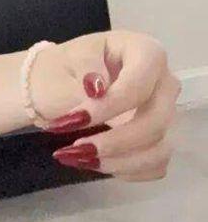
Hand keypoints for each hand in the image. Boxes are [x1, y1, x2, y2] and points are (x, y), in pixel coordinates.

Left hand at [29, 30, 180, 181]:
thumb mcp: (67, 63)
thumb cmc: (64, 69)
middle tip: (75, 148)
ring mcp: (164, 112)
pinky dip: (125, 170)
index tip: (77, 119)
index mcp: (144, 51)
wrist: (57, 86)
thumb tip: (96, 88)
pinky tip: (96, 164)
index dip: (110, 106)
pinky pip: (155, 164)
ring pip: (159, 148)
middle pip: (156, 121)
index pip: (139, 84)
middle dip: (115, 141)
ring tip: (78, 158)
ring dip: (118, 160)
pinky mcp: (159, 138)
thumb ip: (83, 77)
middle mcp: (163, 81)